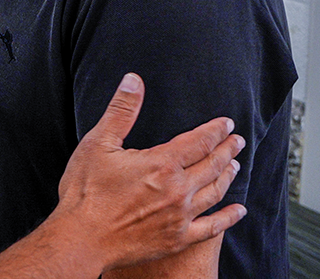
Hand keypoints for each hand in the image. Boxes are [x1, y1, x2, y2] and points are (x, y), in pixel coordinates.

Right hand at [53, 73, 245, 272]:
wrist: (81, 239)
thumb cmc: (85, 191)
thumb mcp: (98, 143)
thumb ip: (121, 111)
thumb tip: (133, 80)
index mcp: (162, 164)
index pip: (199, 141)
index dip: (215, 131)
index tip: (227, 124)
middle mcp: (178, 190)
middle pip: (212, 165)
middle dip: (227, 150)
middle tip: (238, 141)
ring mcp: (181, 217)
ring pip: (215, 193)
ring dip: (228, 177)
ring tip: (235, 166)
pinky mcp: (178, 239)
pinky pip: (212, 228)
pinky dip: (228, 217)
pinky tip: (238, 210)